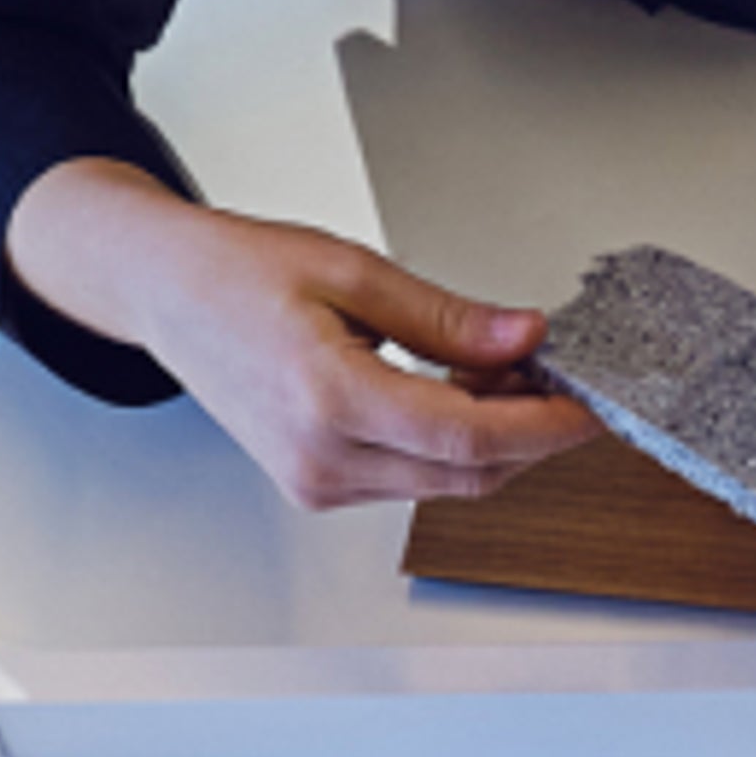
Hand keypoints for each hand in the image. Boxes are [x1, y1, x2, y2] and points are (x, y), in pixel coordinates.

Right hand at [4, 161, 601, 512]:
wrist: (164, 293)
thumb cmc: (237, 272)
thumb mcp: (355, 271)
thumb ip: (448, 316)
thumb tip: (527, 336)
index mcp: (325, 398)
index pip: (467, 436)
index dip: (545, 424)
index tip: (591, 401)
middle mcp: (318, 458)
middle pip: (467, 472)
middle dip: (532, 434)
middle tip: (565, 378)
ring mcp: (314, 481)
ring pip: (444, 482)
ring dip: (495, 440)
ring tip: (513, 374)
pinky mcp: (315, 485)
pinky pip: (411, 479)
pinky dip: (452, 445)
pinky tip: (464, 395)